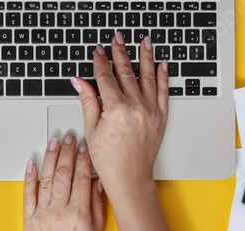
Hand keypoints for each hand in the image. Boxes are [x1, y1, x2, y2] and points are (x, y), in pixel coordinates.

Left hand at [23, 133, 105, 230]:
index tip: (84, 146)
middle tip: (69, 137)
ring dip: (50, 158)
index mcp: (79, 213)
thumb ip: (98, 205)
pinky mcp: (29, 219)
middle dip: (67, 152)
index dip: (83, 158)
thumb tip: (98, 182)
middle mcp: (59, 211)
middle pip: (63, 173)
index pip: (82, 177)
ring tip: (53, 143)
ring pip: (46, 179)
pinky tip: (31, 163)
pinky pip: (28, 194)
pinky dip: (29, 177)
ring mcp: (42, 214)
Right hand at [70, 34, 168, 192]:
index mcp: (116, 109)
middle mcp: (136, 106)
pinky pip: (163, 91)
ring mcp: (150, 110)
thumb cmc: (109, 159)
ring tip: (144, 42)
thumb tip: (80, 82)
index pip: (106, 78)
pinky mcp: (161, 117)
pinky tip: (162, 65)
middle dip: (120, 53)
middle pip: (126, 72)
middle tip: (117, 38)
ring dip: (145, 57)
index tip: (98, 51)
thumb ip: (88, 101)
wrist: (130, 177)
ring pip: (147, 77)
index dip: (100, 62)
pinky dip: (163, 77)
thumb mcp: (92, 129)